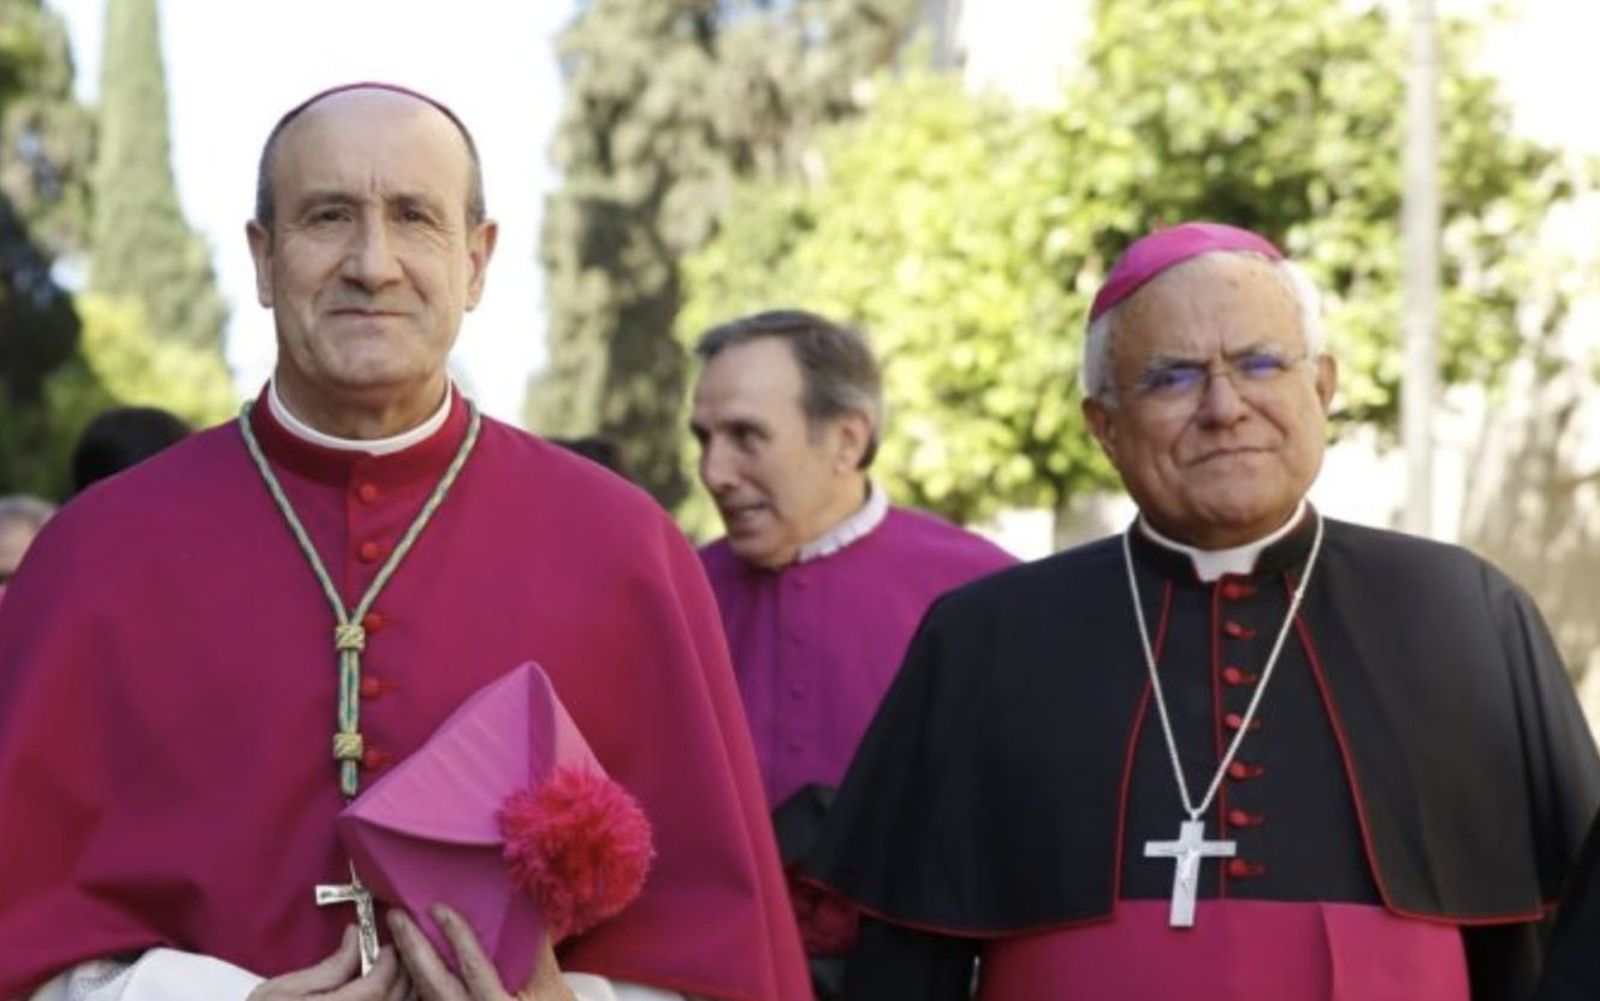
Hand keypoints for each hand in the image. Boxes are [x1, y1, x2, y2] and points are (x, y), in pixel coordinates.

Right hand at [247, 925, 412, 999]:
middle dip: (403, 976)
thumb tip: (357, 936)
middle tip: (396, 956)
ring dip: (402, 995)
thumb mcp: (283, 990)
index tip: (386, 946)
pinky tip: (384, 997)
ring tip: (393, 977)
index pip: (377, 988)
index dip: (389, 963)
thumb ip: (329, 966)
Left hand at [390, 905, 574, 1000]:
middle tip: (397, 917)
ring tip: (396, 934)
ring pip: (425, 996)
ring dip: (409, 964)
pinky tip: (407, 960)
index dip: (457, 936)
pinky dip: (416, 981)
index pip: (474, 968)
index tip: (439, 909)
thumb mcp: (551, 984)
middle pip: (434, 985)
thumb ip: (537, 947)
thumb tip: (531, 902)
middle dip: (413, 948)